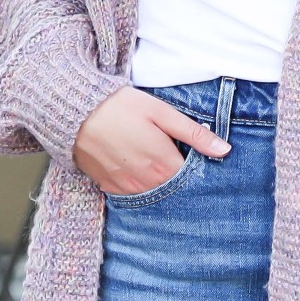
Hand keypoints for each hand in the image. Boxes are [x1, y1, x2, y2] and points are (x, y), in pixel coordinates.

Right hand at [71, 89, 225, 197]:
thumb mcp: (162, 113)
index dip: (197, 169)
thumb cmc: (121, 106)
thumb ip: (194, 134)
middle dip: (178, 177)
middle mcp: (145, 183)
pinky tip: (135, 165)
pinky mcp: (107, 187)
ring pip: (152, 194)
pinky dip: (137, 184)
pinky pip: (130, 193)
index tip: (196, 157)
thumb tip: (225, 150)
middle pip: (172, 189)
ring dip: (158, 182)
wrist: (75, 110)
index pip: (191, 180)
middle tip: (174, 156)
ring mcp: (125, 188)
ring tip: (153, 159)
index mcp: (164, 165)